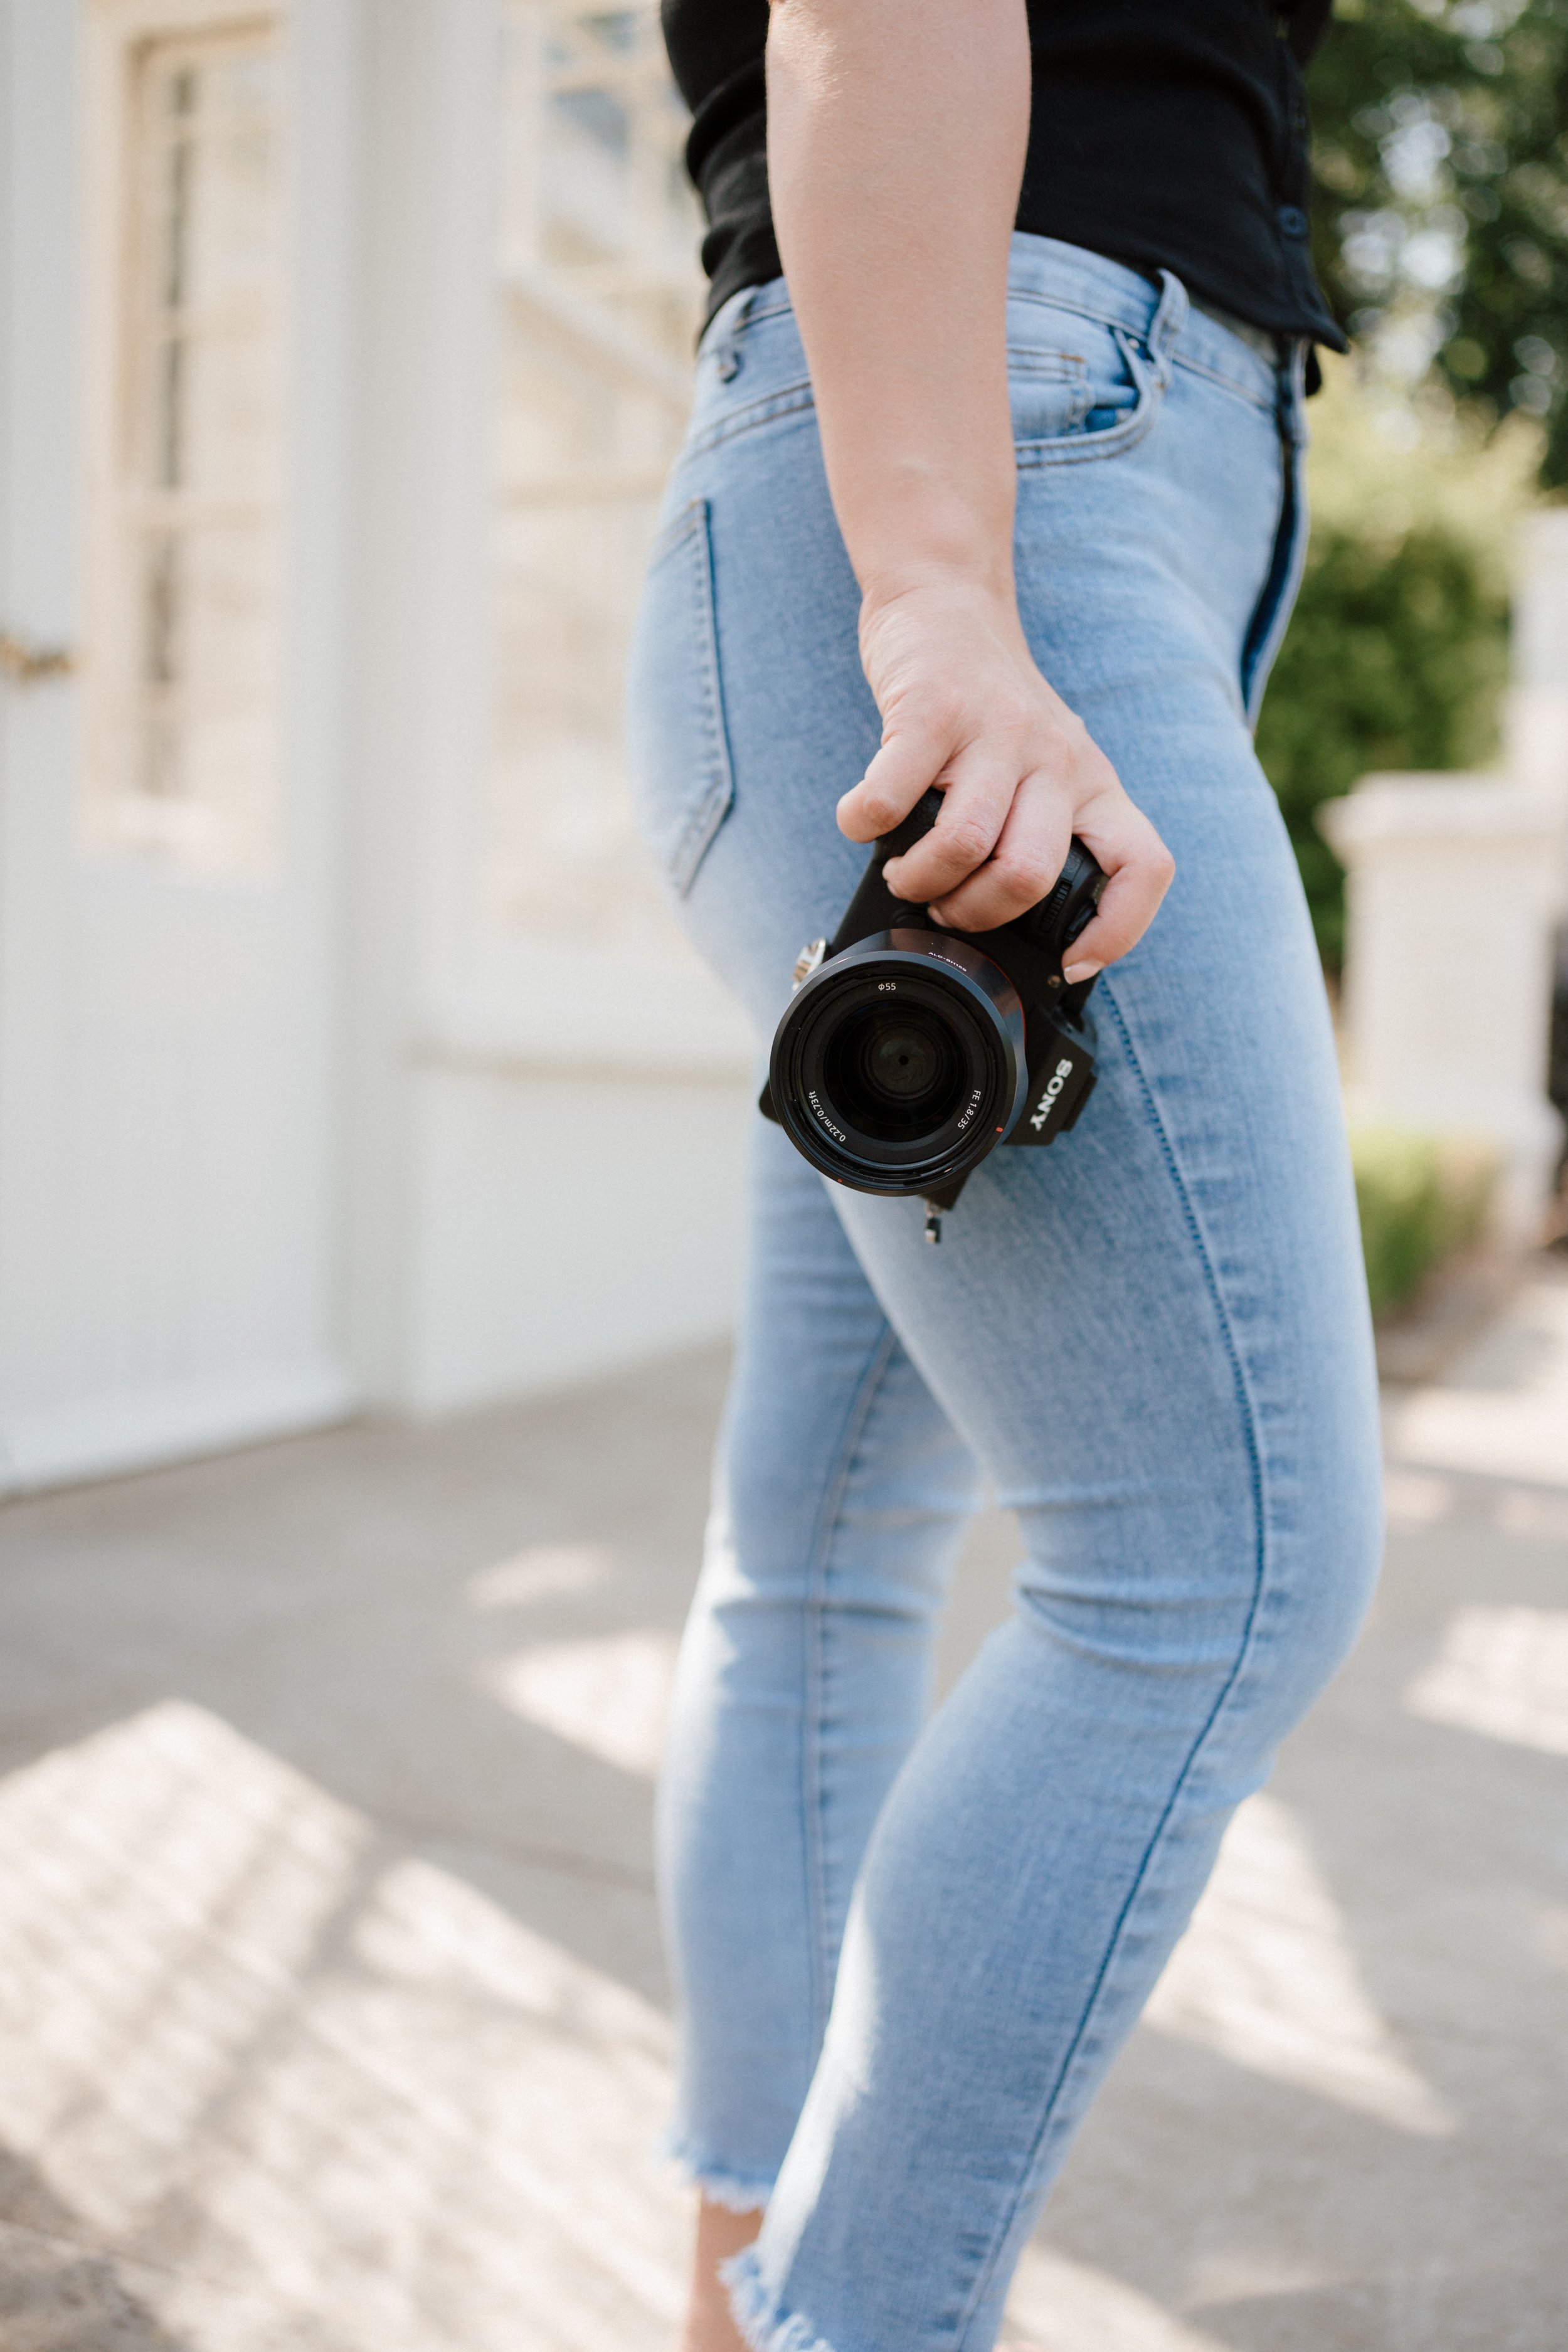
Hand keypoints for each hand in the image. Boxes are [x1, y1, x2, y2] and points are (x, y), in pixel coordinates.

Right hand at [838, 577, 1173, 976]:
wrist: (947, 601)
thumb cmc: (988, 706)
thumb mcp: (1044, 765)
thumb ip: (1039, 830)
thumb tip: (1005, 927)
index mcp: (1090, 785)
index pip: (1142, 868)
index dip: (1117, 931)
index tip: (1071, 962)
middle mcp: (1054, 760)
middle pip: (1027, 875)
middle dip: (974, 914)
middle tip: (945, 904)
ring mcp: (994, 733)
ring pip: (963, 846)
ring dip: (918, 880)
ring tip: (904, 872)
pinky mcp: (931, 712)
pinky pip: (891, 802)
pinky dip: (864, 826)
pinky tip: (862, 820)